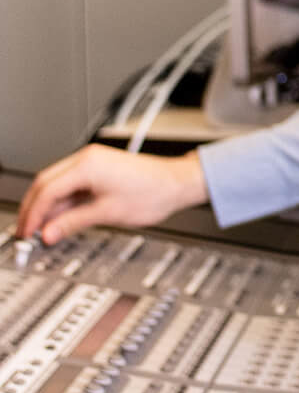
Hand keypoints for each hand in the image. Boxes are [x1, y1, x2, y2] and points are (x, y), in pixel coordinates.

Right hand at [17, 145, 207, 244]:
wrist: (179, 183)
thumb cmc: (154, 193)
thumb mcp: (108, 213)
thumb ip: (74, 222)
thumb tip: (49, 233)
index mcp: (87, 165)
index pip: (47, 190)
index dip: (33, 214)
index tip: (27, 232)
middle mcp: (86, 159)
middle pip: (46, 183)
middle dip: (34, 208)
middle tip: (26, 231)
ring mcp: (92, 162)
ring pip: (57, 184)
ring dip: (48, 206)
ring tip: (42, 229)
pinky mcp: (99, 169)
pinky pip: (71, 185)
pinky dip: (63, 202)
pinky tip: (60, 218)